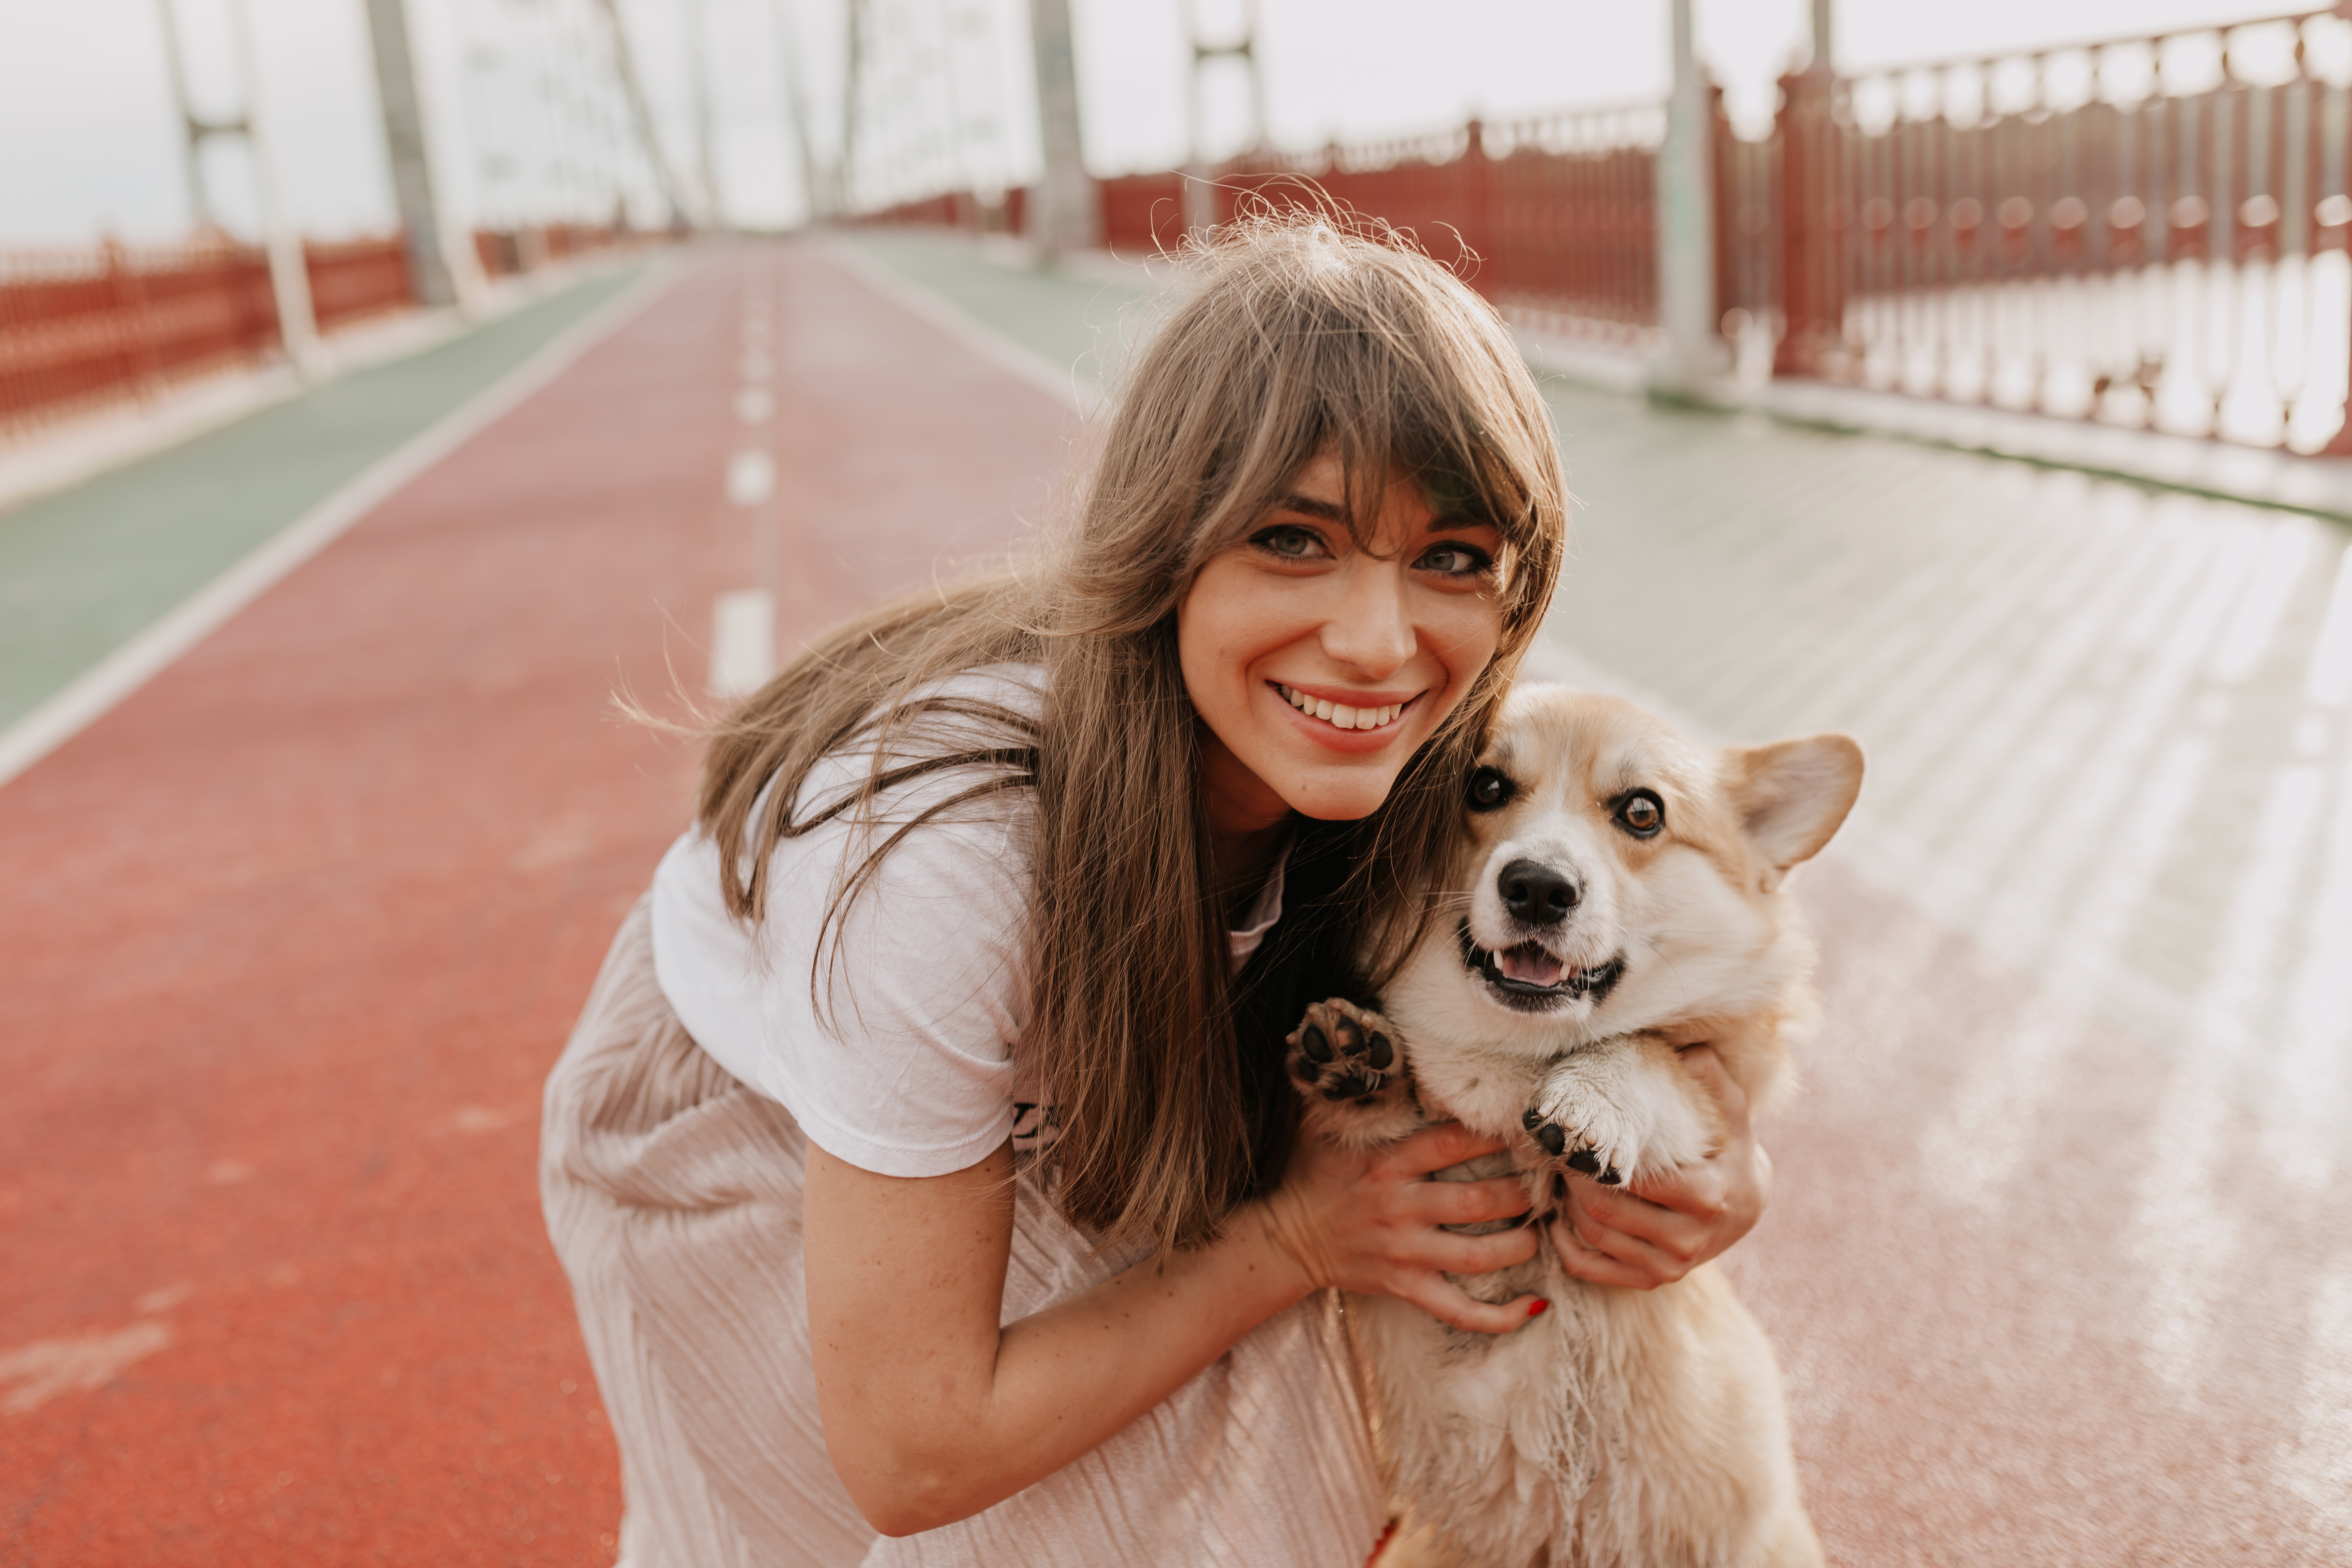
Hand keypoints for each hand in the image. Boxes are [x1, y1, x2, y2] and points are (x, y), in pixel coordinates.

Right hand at [1256, 1120, 1544, 1333]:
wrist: (1284, 1240)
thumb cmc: (1313, 1175)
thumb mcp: (1325, 1125)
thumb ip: (1360, 1093)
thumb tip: (1383, 1045)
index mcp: (1387, 1163)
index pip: (1453, 1143)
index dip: (1495, 1135)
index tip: (1526, 1128)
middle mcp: (1400, 1208)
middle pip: (1479, 1200)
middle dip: (1522, 1192)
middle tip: (1546, 1184)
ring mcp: (1406, 1252)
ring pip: (1479, 1255)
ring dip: (1520, 1244)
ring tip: (1540, 1232)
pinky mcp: (1406, 1287)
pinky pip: (1460, 1311)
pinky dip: (1500, 1316)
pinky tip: (1534, 1304)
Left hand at [1550, 1046, 1769, 1289]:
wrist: (1747, 1202)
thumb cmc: (1730, 1147)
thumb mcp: (1733, 1110)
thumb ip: (1713, 1078)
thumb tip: (1690, 1051)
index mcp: (1706, 1195)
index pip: (1627, 1180)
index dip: (1589, 1158)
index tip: (1574, 1136)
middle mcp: (1689, 1239)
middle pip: (1603, 1210)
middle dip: (1571, 1180)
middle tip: (1558, 1155)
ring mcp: (1671, 1265)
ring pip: (1593, 1237)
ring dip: (1565, 1208)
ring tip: (1559, 1178)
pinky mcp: (1655, 1280)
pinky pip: (1592, 1269)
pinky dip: (1565, 1245)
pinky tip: (1557, 1220)